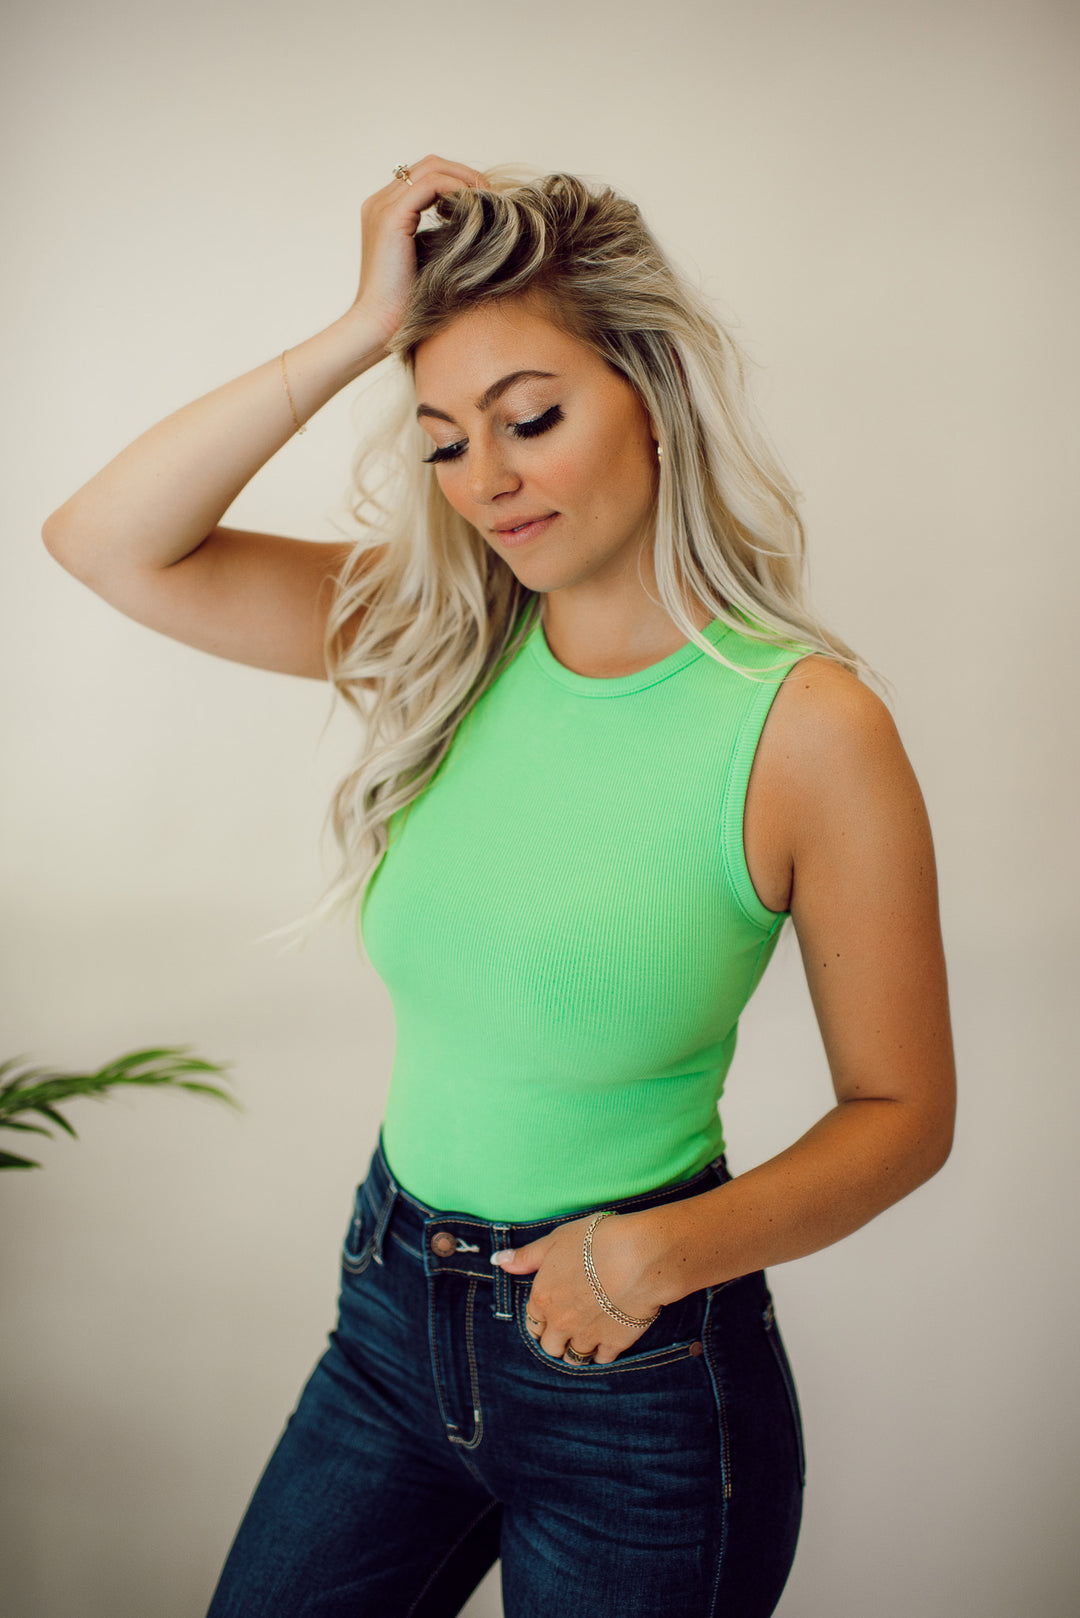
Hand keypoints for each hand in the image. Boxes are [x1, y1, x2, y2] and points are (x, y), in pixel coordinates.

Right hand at [350, 154, 488, 349]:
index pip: (425, 177)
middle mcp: (379, 203)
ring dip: (465, 178)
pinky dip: (457, 188)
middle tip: (491, 195)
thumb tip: (476, 230)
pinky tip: (475, 206)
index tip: (484, 201)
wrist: (379, 326)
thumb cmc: (406, 307)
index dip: (457, 182)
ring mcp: (382, 207)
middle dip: (464, 174)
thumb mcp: (429, 263)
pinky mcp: (390, 217)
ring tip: (488, 198)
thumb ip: (441, 239)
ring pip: (431, 167)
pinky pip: (431, 183)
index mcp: (385, 212)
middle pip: (429, 165)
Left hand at [491, 1211, 664, 1364]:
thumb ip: (527, 1256)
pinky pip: (602, 1360)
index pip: (533, 1323)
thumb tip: (498, 1260)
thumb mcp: (555, 1240)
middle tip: (568, 1327)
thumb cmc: (596, 1241)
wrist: (638, 1256)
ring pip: (574, 1358)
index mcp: (543, 1298)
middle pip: (550, 1346)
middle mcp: (560, 1323)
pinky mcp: (614, 1343)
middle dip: (557, 1339)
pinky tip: (607, 1340)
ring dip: (576, 1350)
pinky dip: (602, 1353)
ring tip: (586, 1337)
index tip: (550, 1315)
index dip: (541, 1320)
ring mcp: (587, 1336)